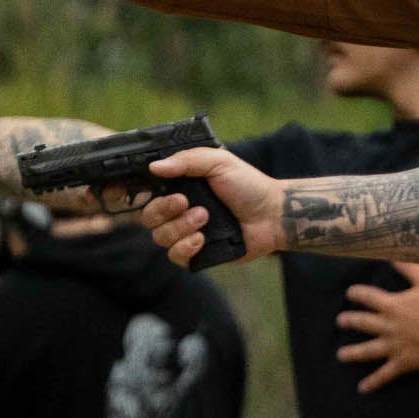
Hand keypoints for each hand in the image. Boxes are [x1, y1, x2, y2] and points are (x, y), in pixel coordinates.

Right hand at [141, 148, 286, 265]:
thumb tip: (154, 167)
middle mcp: (180, 211)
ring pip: (160, 237)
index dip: (146, 194)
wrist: (272, 214)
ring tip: (205, 218)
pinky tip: (201, 240)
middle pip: (149, 217)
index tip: (158, 188)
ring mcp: (187, 234)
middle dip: (164, 210)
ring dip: (180, 227)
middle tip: (187, 202)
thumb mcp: (219, 162)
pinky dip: (185, 247)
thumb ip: (187, 160)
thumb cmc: (248, 185)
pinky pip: (175, 256)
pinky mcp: (197, 254)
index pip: (150, 193)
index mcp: (181, 187)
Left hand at [336, 263, 418, 393]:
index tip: (350, 293)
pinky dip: (374, 382)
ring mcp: (394, 346)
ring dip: (352, 353)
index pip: (368, 297)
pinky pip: (385, 374)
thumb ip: (408, 266)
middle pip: (363, 323)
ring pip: (367, 350)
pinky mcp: (403, 362)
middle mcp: (388, 326)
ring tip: (340, 355)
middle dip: (349, 321)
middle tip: (340, 321)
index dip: (357, 293)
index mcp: (393, 305)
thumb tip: (392, 255)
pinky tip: (363, 389)